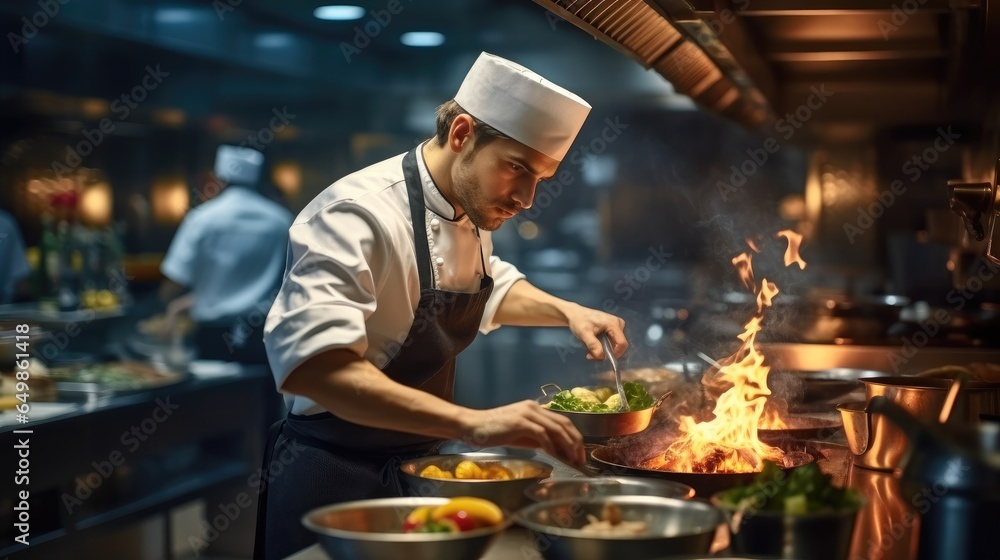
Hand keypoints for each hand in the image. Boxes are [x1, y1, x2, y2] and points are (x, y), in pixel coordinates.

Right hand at [458, 400, 585, 466]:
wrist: (473, 425)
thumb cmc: (495, 432)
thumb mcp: (521, 435)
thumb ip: (538, 439)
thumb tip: (557, 451)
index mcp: (535, 409)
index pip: (562, 420)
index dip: (574, 437)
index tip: (579, 453)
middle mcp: (534, 408)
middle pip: (564, 423)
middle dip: (576, 442)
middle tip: (580, 459)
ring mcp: (527, 413)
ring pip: (556, 427)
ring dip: (567, 445)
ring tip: (572, 459)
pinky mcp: (520, 422)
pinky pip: (542, 434)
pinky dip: (551, 445)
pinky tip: (554, 456)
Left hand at [565, 305, 627, 360]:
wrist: (574, 314)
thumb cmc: (579, 321)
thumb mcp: (584, 333)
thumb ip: (593, 345)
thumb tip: (601, 356)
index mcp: (614, 323)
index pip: (622, 343)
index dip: (615, 353)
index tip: (601, 357)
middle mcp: (618, 324)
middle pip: (618, 345)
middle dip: (607, 353)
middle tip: (591, 355)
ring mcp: (616, 325)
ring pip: (615, 344)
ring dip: (604, 351)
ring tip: (591, 350)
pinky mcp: (612, 328)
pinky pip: (612, 341)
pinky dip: (603, 347)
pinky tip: (594, 346)